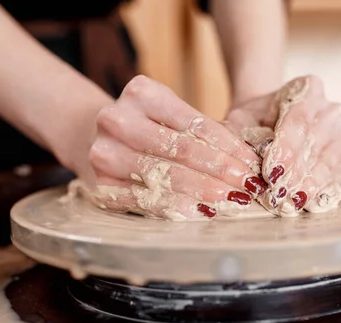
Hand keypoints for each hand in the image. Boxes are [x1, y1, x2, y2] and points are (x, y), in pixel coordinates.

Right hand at [82, 75, 265, 219]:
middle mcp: (118, 118)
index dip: (228, 147)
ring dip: (203, 190)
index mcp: (142, 93)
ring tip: (231, 200)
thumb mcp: (167, 115)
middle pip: (181, 150)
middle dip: (221, 170)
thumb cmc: (144, 128)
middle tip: (248, 186)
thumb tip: (247, 160)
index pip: (194, 124)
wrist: (89, 137)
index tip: (251, 164)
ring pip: (165, 175)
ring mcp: (105, 152)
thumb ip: (200, 132)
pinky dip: (175, 206)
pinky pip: (144, 198)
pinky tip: (198, 211)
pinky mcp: (101, 183)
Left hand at [225, 76, 340, 215]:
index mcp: (308, 89)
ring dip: (309, 184)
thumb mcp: (240, 119)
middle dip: (296, 171)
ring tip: (291, 202)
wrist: (268, 119)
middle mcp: (329, 108)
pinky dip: (320, 189)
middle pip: (315, 142)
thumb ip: (239, 133)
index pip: (298, 120)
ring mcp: (340, 130)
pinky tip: (307, 203)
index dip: (286, 148)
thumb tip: (241, 158)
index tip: (271, 172)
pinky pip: (335, 173)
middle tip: (279, 194)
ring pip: (328, 160)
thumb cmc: (254, 118)